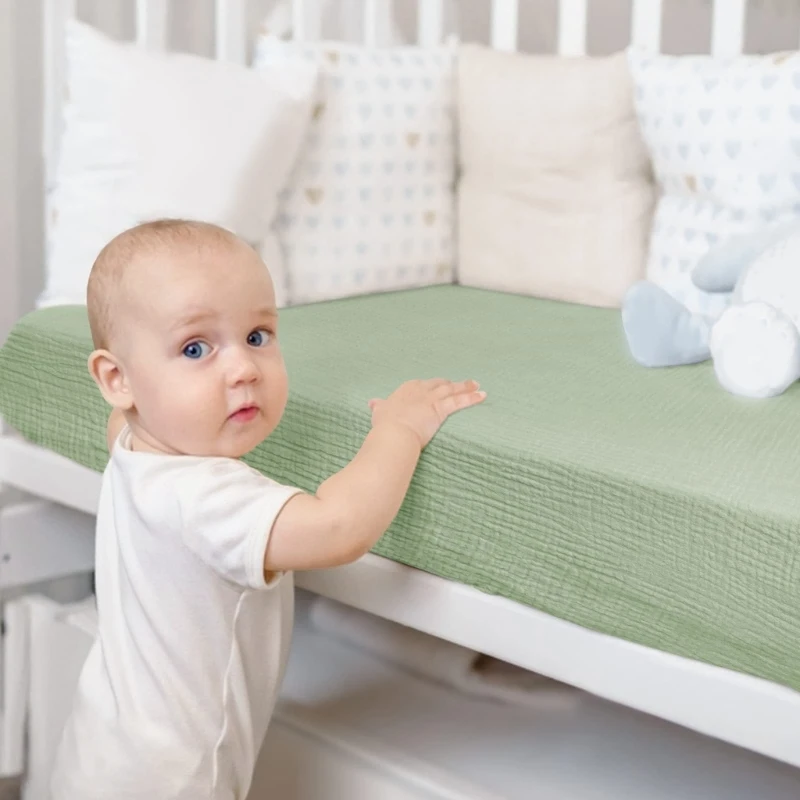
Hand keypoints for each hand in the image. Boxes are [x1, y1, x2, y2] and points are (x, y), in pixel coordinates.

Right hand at [368, 378, 485, 448]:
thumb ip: (378, 406)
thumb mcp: (379, 413)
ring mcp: (431, 398)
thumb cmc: (385, 426)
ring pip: (452, 390)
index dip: (434, 385)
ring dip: (466, 387)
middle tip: (465, 383)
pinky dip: (472, 398)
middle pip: (441, 384)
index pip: (424, 384)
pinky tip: (483, 395)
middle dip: (452, 384)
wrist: (393, 433)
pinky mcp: (440, 409)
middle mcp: (420, 390)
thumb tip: (372, 402)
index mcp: (407, 389)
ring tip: (477, 385)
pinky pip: (460, 401)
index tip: (441, 386)